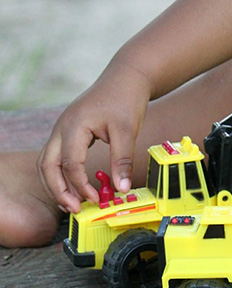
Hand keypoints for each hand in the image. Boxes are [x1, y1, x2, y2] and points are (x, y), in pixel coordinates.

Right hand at [37, 63, 151, 214]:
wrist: (126, 77)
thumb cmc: (126, 99)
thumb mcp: (127, 130)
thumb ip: (122, 160)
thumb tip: (121, 189)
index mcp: (74, 126)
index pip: (70, 164)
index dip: (80, 186)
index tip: (96, 200)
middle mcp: (62, 127)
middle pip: (47, 166)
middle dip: (58, 191)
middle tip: (75, 209)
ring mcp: (62, 129)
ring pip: (47, 162)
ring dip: (56, 184)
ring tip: (72, 204)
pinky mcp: (68, 131)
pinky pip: (56, 156)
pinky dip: (61, 174)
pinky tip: (75, 187)